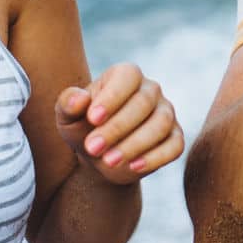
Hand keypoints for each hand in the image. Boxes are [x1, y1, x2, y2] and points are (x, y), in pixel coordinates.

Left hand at [55, 62, 183, 184]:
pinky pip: (174, 146)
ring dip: (134, 144)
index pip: (127, 77)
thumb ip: (68, 104)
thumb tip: (79, 99)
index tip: (92, 118)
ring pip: (160, 124)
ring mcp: (166, 113)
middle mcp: (150, 90)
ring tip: (109, 161)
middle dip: (117, 127)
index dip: (112, 97)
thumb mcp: (68, 117)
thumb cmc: (82, 127)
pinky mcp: (175, 137)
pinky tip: (134, 167)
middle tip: (92, 147)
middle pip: (143, 103)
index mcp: (125, 75)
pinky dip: (156, 157)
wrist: (99, 156)